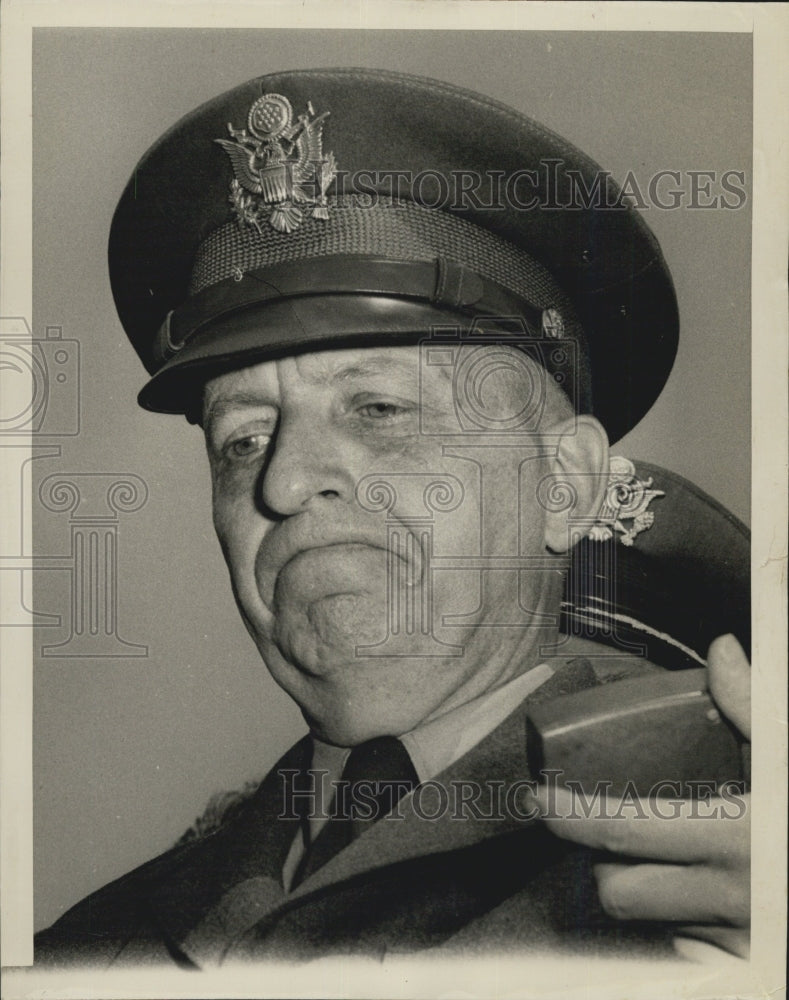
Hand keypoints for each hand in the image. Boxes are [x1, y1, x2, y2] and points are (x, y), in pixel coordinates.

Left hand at [530, 634, 750, 958]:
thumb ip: (756, 707)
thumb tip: (721, 650)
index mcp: (739, 836)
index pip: (624, 832)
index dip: (570, 816)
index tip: (543, 797)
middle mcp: (734, 897)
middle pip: (619, 889)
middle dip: (596, 858)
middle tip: (583, 825)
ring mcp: (739, 940)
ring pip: (646, 921)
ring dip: (632, 888)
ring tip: (640, 855)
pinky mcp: (745, 966)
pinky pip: (682, 952)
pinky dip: (674, 925)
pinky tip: (688, 895)